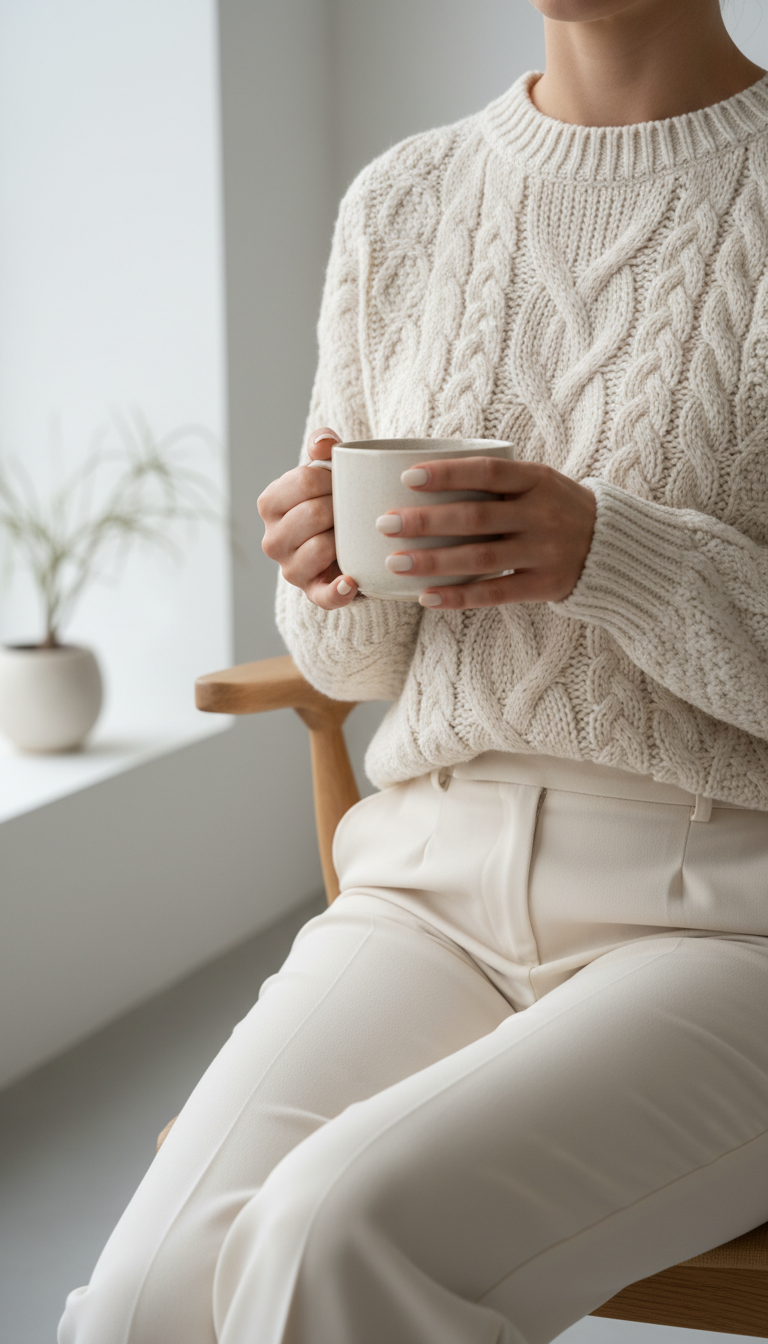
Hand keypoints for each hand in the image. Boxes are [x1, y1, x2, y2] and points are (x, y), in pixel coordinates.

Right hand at [258, 427, 359, 608]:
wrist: (344, 538)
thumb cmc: (331, 499)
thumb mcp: (325, 470)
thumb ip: (323, 447)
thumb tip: (324, 443)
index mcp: (269, 503)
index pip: (303, 482)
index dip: (332, 478)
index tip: (344, 481)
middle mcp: (272, 539)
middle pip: (313, 514)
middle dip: (340, 507)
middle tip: (354, 507)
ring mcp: (290, 569)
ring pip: (320, 548)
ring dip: (345, 539)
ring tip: (355, 533)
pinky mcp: (313, 593)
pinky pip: (324, 596)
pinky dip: (338, 591)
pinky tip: (351, 582)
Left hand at [377, 458, 595, 608]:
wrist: (612, 546)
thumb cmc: (556, 508)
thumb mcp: (538, 482)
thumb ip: (495, 480)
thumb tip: (423, 476)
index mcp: (537, 480)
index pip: (487, 471)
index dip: (447, 473)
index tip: (407, 477)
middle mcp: (541, 514)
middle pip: (475, 517)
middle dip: (425, 521)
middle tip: (385, 524)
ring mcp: (544, 552)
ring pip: (480, 558)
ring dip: (433, 562)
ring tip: (395, 562)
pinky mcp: (544, 585)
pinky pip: (495, 594)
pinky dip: (459, 597)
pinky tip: (426, 597)